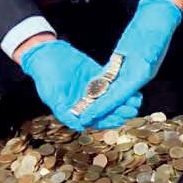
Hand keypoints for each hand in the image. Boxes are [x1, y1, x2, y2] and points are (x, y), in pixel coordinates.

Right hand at [15, 35, 140, 129]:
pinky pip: (113, 83)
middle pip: (108, 111)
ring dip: (125, 100)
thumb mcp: (52, 97)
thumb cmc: (46, 78)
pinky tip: (133, 87)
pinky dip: (122, 86)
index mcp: (78, 111)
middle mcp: (88, 102)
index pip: (96, 120)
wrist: (47, 54)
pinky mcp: (99, 77)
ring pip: (113, 98)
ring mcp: (95, 90)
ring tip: (136, 100)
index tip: (119, 120)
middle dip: (120, 111)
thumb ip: (64, 113)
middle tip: (132, 110)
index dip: (108, 121)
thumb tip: (80, 127)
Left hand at [76, 0, 182, 124]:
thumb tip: (123, 76)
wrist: (159, 14)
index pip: (119, 94)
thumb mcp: (143, 40)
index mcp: (143, 71)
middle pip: (116, 97)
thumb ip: (133, 59)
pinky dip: (104, 88)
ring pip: (115, 91)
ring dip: (101, 101)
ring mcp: (136, 71)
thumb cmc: (153, 24)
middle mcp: (139, 75)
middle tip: (82, 118)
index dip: (103, 107)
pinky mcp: (130, 64)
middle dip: (100, 108)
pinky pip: (115, 80)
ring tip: (85, 110)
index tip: (88, 117)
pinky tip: (92, 92)